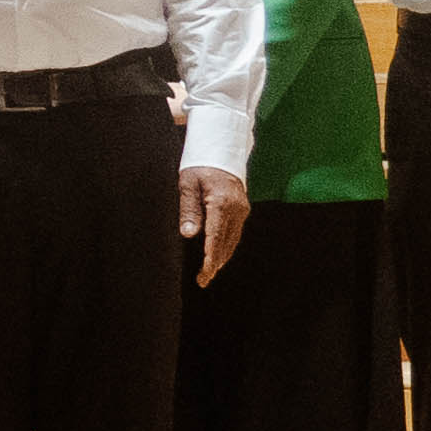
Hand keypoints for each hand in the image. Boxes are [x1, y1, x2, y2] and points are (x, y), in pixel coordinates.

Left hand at [183, 164, 253, 286]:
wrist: (221, 149)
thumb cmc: (200, 165)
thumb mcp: (187, 184)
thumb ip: (188, 210)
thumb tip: (188, 234)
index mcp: (221, 203)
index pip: (215, 237)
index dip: (210, 258)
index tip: (205, 273)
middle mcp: (236, 209)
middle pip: (226, 242)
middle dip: (215, 263)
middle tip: (203, 280)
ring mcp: (242, 209)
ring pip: (233, 239)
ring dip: (222, 257)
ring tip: (209, 273)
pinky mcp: (242, 209)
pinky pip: (235, 232)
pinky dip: (227, 245)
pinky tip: (219, 255)